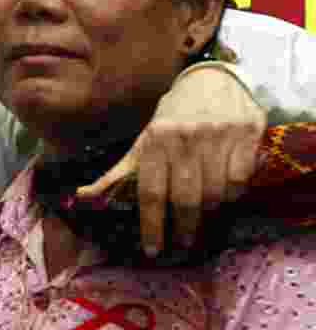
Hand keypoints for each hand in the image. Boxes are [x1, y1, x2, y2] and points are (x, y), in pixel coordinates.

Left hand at [79, 65, 265, 254]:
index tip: (152, 250)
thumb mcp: (143, 141)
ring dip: (208, 217)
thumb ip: (118, 173)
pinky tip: (224, 202)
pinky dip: (233, 197)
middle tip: (181, 248)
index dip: (152, 225)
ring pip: (216, 194)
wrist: (212, 79)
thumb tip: (82, 196)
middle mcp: (186, 138)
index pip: (151, 191)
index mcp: (155, 139)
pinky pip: (240, 181)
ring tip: (202, 228)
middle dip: (183, 230)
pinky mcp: (247, 136)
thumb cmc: (173, 117)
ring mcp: (218, 136)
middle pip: (185, 198)